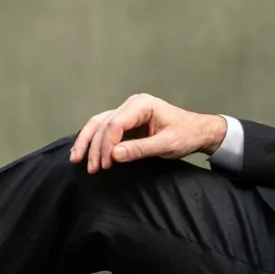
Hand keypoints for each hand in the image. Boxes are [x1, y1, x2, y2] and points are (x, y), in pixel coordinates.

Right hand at [69, 94, 226, 174]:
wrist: (197, 131)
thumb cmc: (186, 135)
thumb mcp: (167, 144)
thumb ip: (140, 149)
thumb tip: (114, 155)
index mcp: (142, 104)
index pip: (115, 123)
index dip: (107, 144)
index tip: (106, 164)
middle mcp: (131, 105)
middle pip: (102, 123)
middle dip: (94, 146)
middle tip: (92, 169)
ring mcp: (127, 112)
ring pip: (98, 124)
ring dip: (88, 143)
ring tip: (77, 160)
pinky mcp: (126, 122)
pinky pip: (104, 130)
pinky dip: (94, 142)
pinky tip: (85, 154)